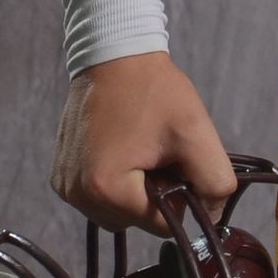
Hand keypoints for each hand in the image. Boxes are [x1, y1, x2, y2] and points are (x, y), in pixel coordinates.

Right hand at [49, 49, 237, 236]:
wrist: (114, 54)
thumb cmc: (153, 89)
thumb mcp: (196, 132)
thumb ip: (215, 182)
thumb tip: (212, 215)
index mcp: (106, 189)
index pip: (162, 224)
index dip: (180, 195)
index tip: (177, 159)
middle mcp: (77, 195)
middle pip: (138, 220)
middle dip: (157, 192)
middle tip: (160, 149)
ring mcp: (66, 187)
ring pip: (120, 211)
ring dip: (138, 189)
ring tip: (141, 146)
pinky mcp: (62, 176)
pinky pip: (100, 196)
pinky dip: (118, 180)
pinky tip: (124, 148)